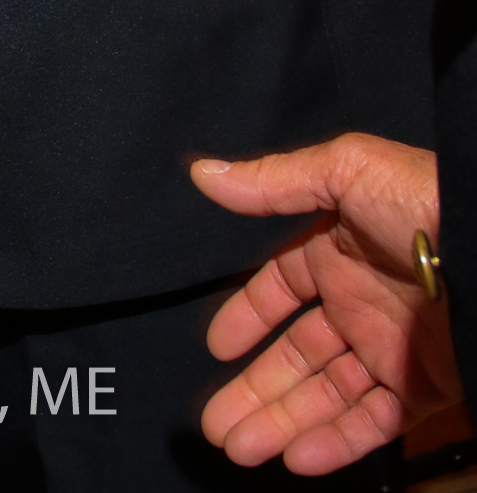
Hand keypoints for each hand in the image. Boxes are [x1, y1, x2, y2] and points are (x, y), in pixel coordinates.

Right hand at [193, 135, 460, 472]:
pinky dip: (337, 443)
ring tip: (239, 449)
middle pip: (296, 356)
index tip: (216, 349)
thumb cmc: (421, 201)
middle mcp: (358, 305)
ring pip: (327, 397)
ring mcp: (391, 350)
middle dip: (254, 391)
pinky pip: (375, 424)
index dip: (248, 318)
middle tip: (212, 425)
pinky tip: (299, 458)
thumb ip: (273, 181)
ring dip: (283, 424)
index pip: (281, 290)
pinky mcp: (423, 389)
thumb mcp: (345, 169)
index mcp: (336, 252)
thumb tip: (203, 173)